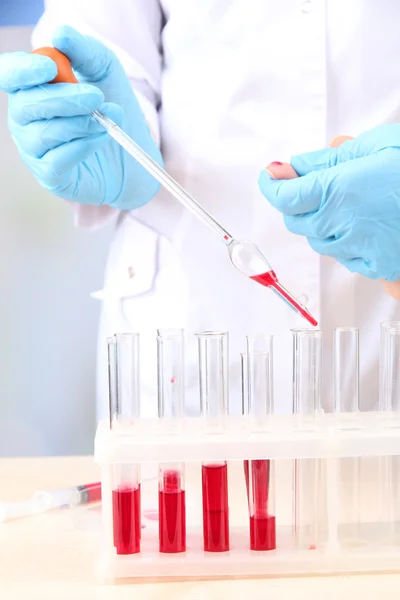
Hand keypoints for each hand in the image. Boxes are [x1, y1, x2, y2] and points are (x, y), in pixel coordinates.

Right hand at [0, 25, 161, 208]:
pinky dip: (82, 147)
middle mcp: (25, 120)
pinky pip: (56, 160)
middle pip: (25, 105)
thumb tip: (61, 34)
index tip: (50, 68)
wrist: (133, 154)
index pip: (9, 76)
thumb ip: (84, 52)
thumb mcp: (105, 71)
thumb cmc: (112, 108)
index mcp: (32, 89)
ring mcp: (35, 150)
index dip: (22, 71)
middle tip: (96, 97)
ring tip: (106, 120)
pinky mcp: (50, 176)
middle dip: (63, 99)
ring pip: (43, 134)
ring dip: (79, 124)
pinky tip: (101, 139)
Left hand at [258, 124, 399, 284]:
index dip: (272, 183)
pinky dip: (344, 241)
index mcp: (338, 191)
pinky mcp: (376, 266)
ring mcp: (358, 249)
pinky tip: (365, 224)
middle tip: (312, 184)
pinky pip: (344, 257)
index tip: (271, 175)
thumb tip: (299, 164)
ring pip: (319, 240)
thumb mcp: (378, 145)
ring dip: (322, 222)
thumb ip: (332, 158)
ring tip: (351, 203)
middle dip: (297, 202)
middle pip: (296, 221)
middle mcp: (341, 225)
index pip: (284, 195)